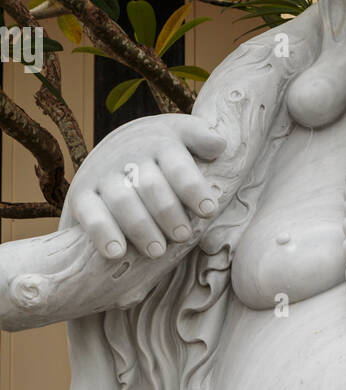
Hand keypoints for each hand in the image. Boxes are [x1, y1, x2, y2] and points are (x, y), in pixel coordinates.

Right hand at [67, 116, 226, 260]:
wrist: (108, 153)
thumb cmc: (158, 153)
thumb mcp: (180, 135)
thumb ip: (201, 137)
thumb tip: (220, 145)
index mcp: (160, 141)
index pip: (178, 165)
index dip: (193, 188)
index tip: (208, 211)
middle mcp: (129, 155)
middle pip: (151, 186)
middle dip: (169, 212)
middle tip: (183, 235)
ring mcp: (103, 174)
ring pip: (123, 201)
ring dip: (142, 228)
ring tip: (158, 250)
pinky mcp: (81, 194)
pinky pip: (91, 215)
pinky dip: (103, 234)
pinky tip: (117, 253)